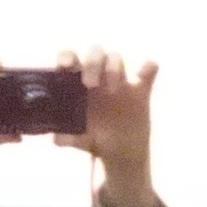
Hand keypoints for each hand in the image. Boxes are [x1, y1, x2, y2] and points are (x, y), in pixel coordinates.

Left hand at [63, 50, 160, 206]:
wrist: (120, 152)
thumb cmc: (94, 139)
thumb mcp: (79, 140)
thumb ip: (67, 138)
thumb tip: (57, 140)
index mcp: (77, 82)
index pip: (70, 58)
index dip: (67, 57)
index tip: (68, 66)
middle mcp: (98, 76)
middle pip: (94, 53)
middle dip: (92, 63)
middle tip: (90, 84)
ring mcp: (119, 82)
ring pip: (116, 58)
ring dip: (113, 67)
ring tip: (113, 90)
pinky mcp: (140, 91)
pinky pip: (148, 72)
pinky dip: (148, 68)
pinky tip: (142, 74)